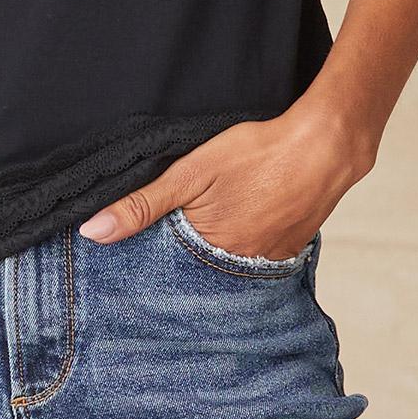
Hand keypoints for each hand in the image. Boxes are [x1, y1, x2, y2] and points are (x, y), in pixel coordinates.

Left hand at [75, 101, 374, 258]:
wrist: (324, 146)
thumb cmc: (256, 153)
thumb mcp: (191, 172)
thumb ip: (142, 204)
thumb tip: (93, 233)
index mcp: (210, 252)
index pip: (166, 272)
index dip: (148, 260)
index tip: (129, 254)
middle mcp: (239, 270)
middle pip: (196, 272)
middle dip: (179, 260)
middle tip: (171, 234)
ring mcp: (267, 262)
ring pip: (225, 265)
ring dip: (211, 253)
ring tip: (203, 228)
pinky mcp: (287, 250)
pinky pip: (253, 258)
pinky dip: (240, 244)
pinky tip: (237, 221)